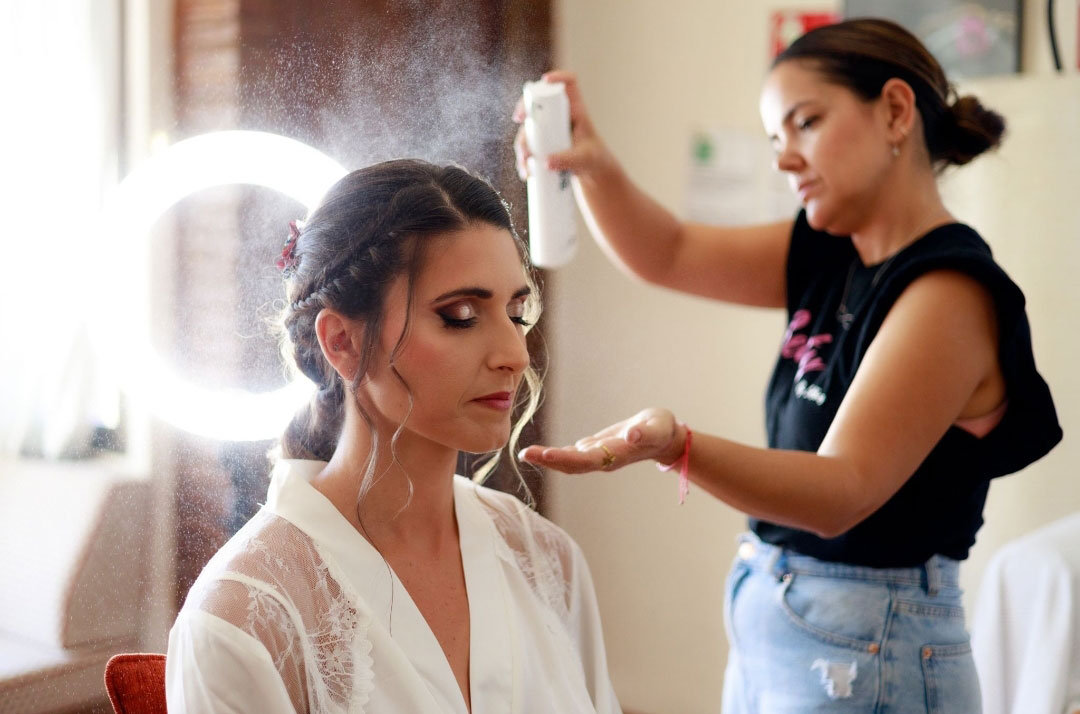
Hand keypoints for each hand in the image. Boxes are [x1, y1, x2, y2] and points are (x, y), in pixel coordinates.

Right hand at [512, 70, 614, 181]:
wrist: (592, 171)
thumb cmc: (593, 159)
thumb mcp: (583, 160)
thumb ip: (567, 160)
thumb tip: (546, 162)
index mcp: (576, 111)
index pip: (570, 85)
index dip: (559, 77)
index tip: (545, 80)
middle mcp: (559, 116)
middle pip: (539, 102)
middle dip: (525, 107)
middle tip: (518, 117)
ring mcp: (549, 128)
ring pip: (529, 127)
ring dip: (522, 143)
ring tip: (525, 162)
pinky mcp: (542, 142)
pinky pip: (528, 145)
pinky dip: (523, 158)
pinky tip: (525, 172)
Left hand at [518, 408, 684, 473]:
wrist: (664, 437)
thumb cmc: (662, 430)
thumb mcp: (657, 427)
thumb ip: (645, 433)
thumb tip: (631, 436)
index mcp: (616, 455)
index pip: (586, 460)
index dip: (566, 458)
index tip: (546, 455)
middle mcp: (604, 460)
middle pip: (572, 464)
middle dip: (548, 460)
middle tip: (525, 453)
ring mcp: (598, 457)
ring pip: (569, 461)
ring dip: (547, 459)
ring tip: (525, 453)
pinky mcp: (595, 450)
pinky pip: (571, 455)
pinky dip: (555, 454)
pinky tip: (539, 453)